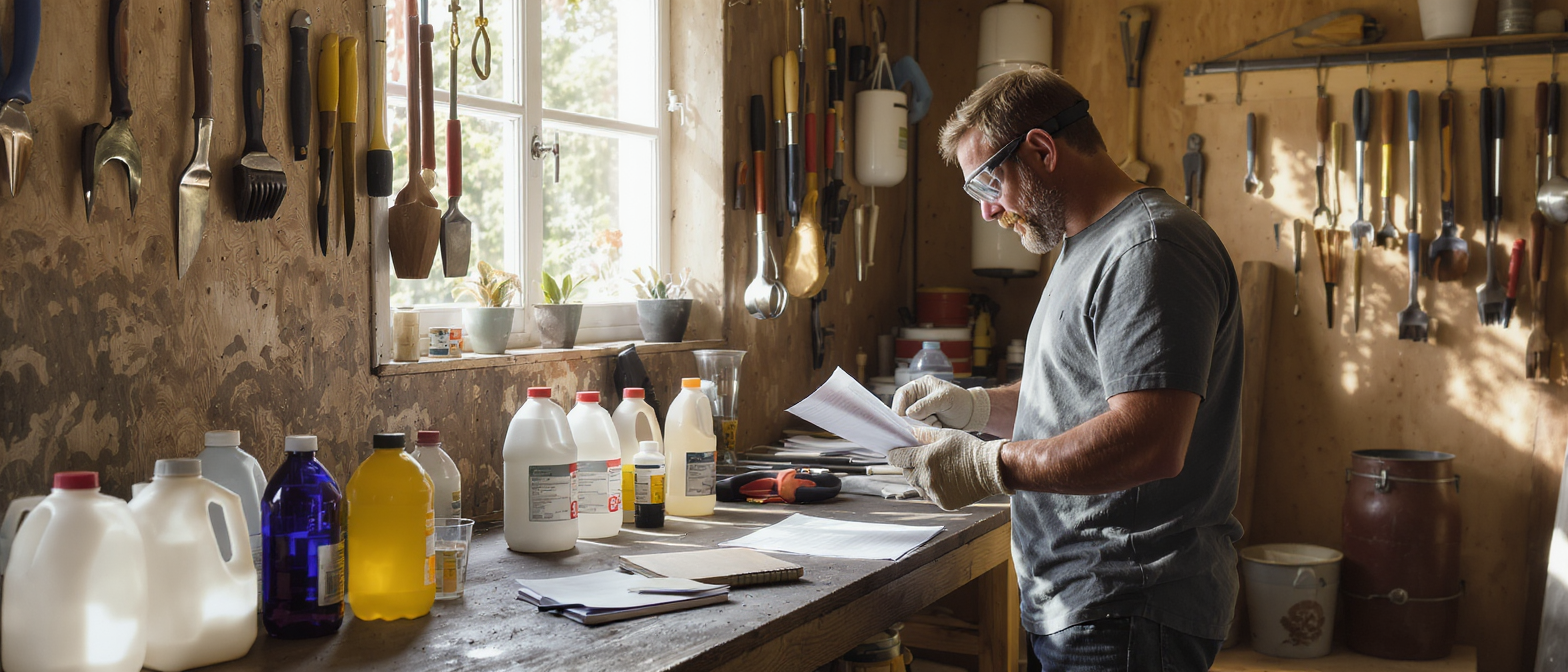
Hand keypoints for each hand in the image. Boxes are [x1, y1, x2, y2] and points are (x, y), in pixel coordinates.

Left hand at [886, 426, 1010, 510]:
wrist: (992, 470)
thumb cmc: (970, 450)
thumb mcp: (947, 435)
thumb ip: (925, 434)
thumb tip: (909, 431)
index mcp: (924, 459)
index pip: (897, 458)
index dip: (894, 454)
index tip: (894, 453)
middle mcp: (926, 478)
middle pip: (906, 473)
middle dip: (909, 466)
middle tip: (920, 460)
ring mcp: (934, 492)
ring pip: (917, 486)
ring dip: (920, 479)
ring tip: (935, 470)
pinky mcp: (942, 503)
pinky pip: (930, 496)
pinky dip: (932, 489)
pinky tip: (944, 480)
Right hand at [891, 376, 990, 431]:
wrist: (971, 415)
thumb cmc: (960, 401)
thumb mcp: (945, 399)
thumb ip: (927, 405)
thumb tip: (909, 413)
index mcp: (919, 386)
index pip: (901, 395)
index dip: (899, 407)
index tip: (902, 419)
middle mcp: (916, 399)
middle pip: (902, 410)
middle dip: (913, 419)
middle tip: (929, 421)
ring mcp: (918, 412)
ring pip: (909, 422)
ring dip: (922, 425)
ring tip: (937, 422)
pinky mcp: (922, 424)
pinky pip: (916, 430)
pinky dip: (925, 431)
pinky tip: (937, 426)